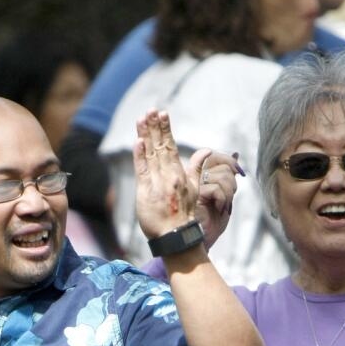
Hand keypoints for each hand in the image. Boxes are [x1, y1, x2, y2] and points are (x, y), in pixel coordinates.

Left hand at [133, 110, 198, 240]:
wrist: (177, 235)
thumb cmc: (184, 213)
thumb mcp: (194, 188)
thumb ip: (196, 167)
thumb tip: (206, 151)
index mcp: (179, 173)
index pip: (171, 146)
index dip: (165, 129)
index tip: (162, 113)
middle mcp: (169, 175)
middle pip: (160, 146)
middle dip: (155, 126)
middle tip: (151, 109)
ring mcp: (157, 183)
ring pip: (150, 154)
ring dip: (146, 135)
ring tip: (142, 118)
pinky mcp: (146, 192)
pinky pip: (142, 170)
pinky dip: (140, 156)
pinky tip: (139, 141)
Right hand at [194, 149, 239, 248]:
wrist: (201, 242)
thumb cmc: (210, 222)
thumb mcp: (223, 195)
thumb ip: (226, 176)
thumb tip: (236, 155)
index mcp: (197, 175)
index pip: (214, 156)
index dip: (228, 161)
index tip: (237, 172)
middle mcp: (192, 176)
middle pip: (221, 164)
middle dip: (231, 182)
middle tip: (227, 199)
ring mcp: (192, 184)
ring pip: (222, 176)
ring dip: (228, 194)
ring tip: (221, 207)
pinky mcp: (194, 194)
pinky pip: (217, 188)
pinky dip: (223, 200)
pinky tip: (218, 210)